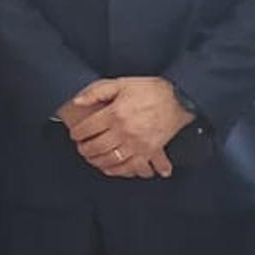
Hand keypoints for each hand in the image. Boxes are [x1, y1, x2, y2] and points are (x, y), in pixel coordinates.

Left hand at [64, 77, 190, 178]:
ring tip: (92, 157)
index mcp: (115, 113)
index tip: (75, 134)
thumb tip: (77, 101)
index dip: (77, 133)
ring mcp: (137, 143)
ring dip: (96, 161)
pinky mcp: (149, 152)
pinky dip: (117, 171)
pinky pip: (130, 167)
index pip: (87, 129)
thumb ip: (96, 92)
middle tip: (81, 147)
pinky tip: (110, 168)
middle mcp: (124, 131)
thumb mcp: (121, 83)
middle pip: (96, 147)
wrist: (179, 98)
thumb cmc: (149, 89)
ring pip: (109, 160)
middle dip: (84, 149)